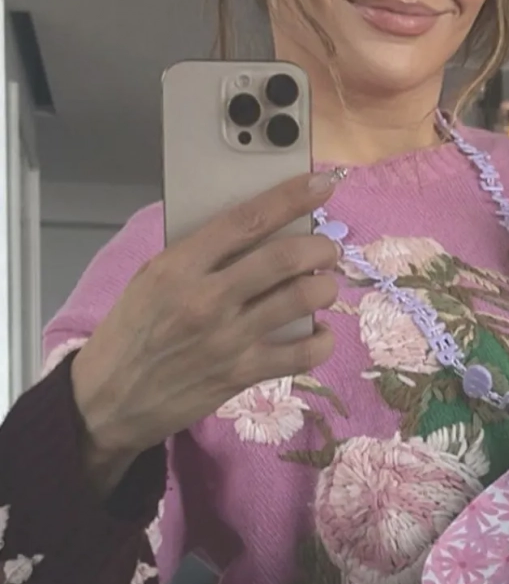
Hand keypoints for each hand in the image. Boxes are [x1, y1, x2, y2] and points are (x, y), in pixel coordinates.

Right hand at [71, 172, 339, 492]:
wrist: (106, 400)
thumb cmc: (132, 330)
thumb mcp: (152, 279)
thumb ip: (199, 253)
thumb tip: (258, 226)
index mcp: (178, 266)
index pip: (246, 220)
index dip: (290, 197)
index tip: (321, 183)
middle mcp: (206, 299)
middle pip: (284, 258)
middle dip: (320, 247)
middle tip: (326, 248)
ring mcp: (226, 339)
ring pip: (300, 300)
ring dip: (325, 287)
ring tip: (323, 284)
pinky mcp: (240, 375)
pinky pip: (302, 354)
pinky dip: (322, 339)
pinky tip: (319, 331)